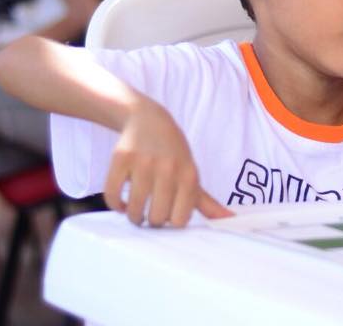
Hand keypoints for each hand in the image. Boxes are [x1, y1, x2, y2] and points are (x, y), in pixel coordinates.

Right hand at [103, 101, 232, 226]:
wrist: (148, 120)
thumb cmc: (173, 154)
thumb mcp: (191, 174)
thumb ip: (207, 202)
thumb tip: (230, 221)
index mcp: (189, 175)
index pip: (179, 220)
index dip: (172, 222)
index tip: (168, 215)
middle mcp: (168, 168)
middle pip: (156, 218)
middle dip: (152, 221)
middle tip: (150, 214)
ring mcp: (143, 163)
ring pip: (134, 210)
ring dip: (134, 216)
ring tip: (136, 210)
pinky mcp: (121, 159)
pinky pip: (112, 195)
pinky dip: (115, 205)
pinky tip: (122, 202)